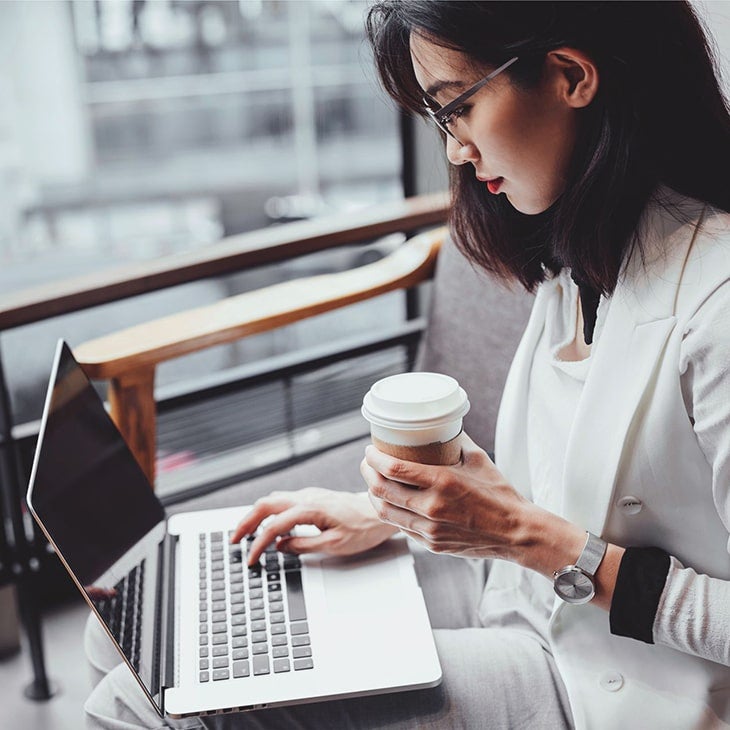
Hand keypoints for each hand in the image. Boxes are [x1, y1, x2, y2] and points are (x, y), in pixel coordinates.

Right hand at [230, 487, 398, 565]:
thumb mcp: (335, 545)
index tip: (252, 559)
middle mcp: (306, 497)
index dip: (259, 544)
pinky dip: (269, 512)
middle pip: (265, 505)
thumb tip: (281, 546)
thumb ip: (304, 545)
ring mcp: (309, 495)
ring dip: (256, 515)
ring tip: (245, 532)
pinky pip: (283, 501)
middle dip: (246, 522)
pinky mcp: (312, 497)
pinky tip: (267, 523)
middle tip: (235, 540)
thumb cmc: (363, 529)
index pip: (274, 526)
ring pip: (272, 500)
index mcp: (310, 509)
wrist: (378, 512)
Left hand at [361, 433, 583, 569]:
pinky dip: (391, 512)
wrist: (515, 532)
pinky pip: (402, 527)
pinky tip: (391, 502)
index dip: (374, 458)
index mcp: (442, 482)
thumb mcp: (478, 459)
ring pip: (386, 513)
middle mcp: (432, 508)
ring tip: (372, 482)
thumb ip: (456, 440)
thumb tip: (440, 425)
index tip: (370, 449)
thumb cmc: (499, 493)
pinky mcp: (431, 544)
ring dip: (373, 495)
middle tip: (366, 463)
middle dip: (367, 474)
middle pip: (382, 491)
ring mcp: (430, 530)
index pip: (394, 469)